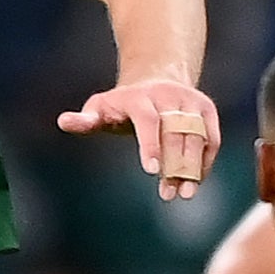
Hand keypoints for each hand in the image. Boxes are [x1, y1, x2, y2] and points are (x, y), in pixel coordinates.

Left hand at [57, 78, 218, 201]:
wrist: (155, 79)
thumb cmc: (122, 104)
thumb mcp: (100, 108)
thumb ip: (85, 120)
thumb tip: (63, 121)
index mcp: (140, 96)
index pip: (148, 120)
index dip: (151, 144)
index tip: (152, 170)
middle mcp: (169, 96)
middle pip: (176, 132)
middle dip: (174, 164)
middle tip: (170, 194)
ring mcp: (190, 102)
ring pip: (197, 136)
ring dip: (193, 167)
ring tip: (185, 193)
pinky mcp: (206, 110)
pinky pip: (210, 138)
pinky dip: (205, 161)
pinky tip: (195, 181)